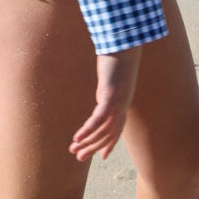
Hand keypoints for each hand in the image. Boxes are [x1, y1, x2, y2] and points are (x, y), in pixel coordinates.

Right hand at [69, 47, 141, 161]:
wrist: (124, 41)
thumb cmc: (117, 56)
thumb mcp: (111, 77)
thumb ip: (107, 89)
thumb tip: (103, 95)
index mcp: (123, 102)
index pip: (117, 129)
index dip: (109, 144)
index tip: (102, 156)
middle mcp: (122, 105)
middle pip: (109, 134)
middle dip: (93, 147)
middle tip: (78, 157)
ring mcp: (118, 101)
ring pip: (103, 130)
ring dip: (88, 142)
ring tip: (73, 150)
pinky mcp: (110, 94)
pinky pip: (99, 118)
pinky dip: (88, 130)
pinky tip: (77, 138)